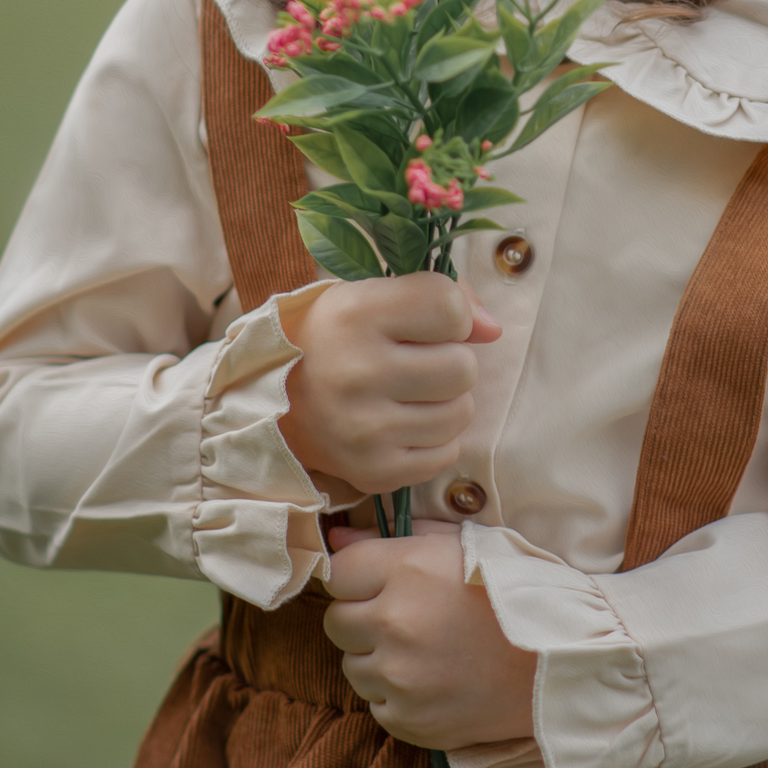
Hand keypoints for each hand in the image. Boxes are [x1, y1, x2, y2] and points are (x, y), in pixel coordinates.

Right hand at [278, 273, 500, 493]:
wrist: (273, 402)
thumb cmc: (335, 338)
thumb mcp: (372, 295)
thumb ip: (439, 295)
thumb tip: (493, 330)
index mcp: (356, 315)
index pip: (449, 307)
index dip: (450, 315)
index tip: (425, 322)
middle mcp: (357, 372)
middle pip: (463, 367)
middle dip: (450, 361)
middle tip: (417, 362)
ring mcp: (364, 429)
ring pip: (461, 412)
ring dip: (446, 401)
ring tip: (410, 394)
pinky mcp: (373, 472)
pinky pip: (446, 454)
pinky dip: (434, 439)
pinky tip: (403, 424)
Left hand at [324, 522, 536, 748]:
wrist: (561, 658)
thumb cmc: (515, 589)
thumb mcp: (460, 542)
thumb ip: (393, 535)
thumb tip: (336, 535)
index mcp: (407, 570)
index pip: (338, 571)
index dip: (357, 575)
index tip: (379, 580)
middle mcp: (395, 623)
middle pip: (336, 620)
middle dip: (362, 615)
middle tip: (403, 615)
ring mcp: (400, 678)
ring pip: (351, 665)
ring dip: (376, 657)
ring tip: (424, 648)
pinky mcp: (409, 721)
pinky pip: (375, 703)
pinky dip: (395, 693)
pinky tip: (433, 678)